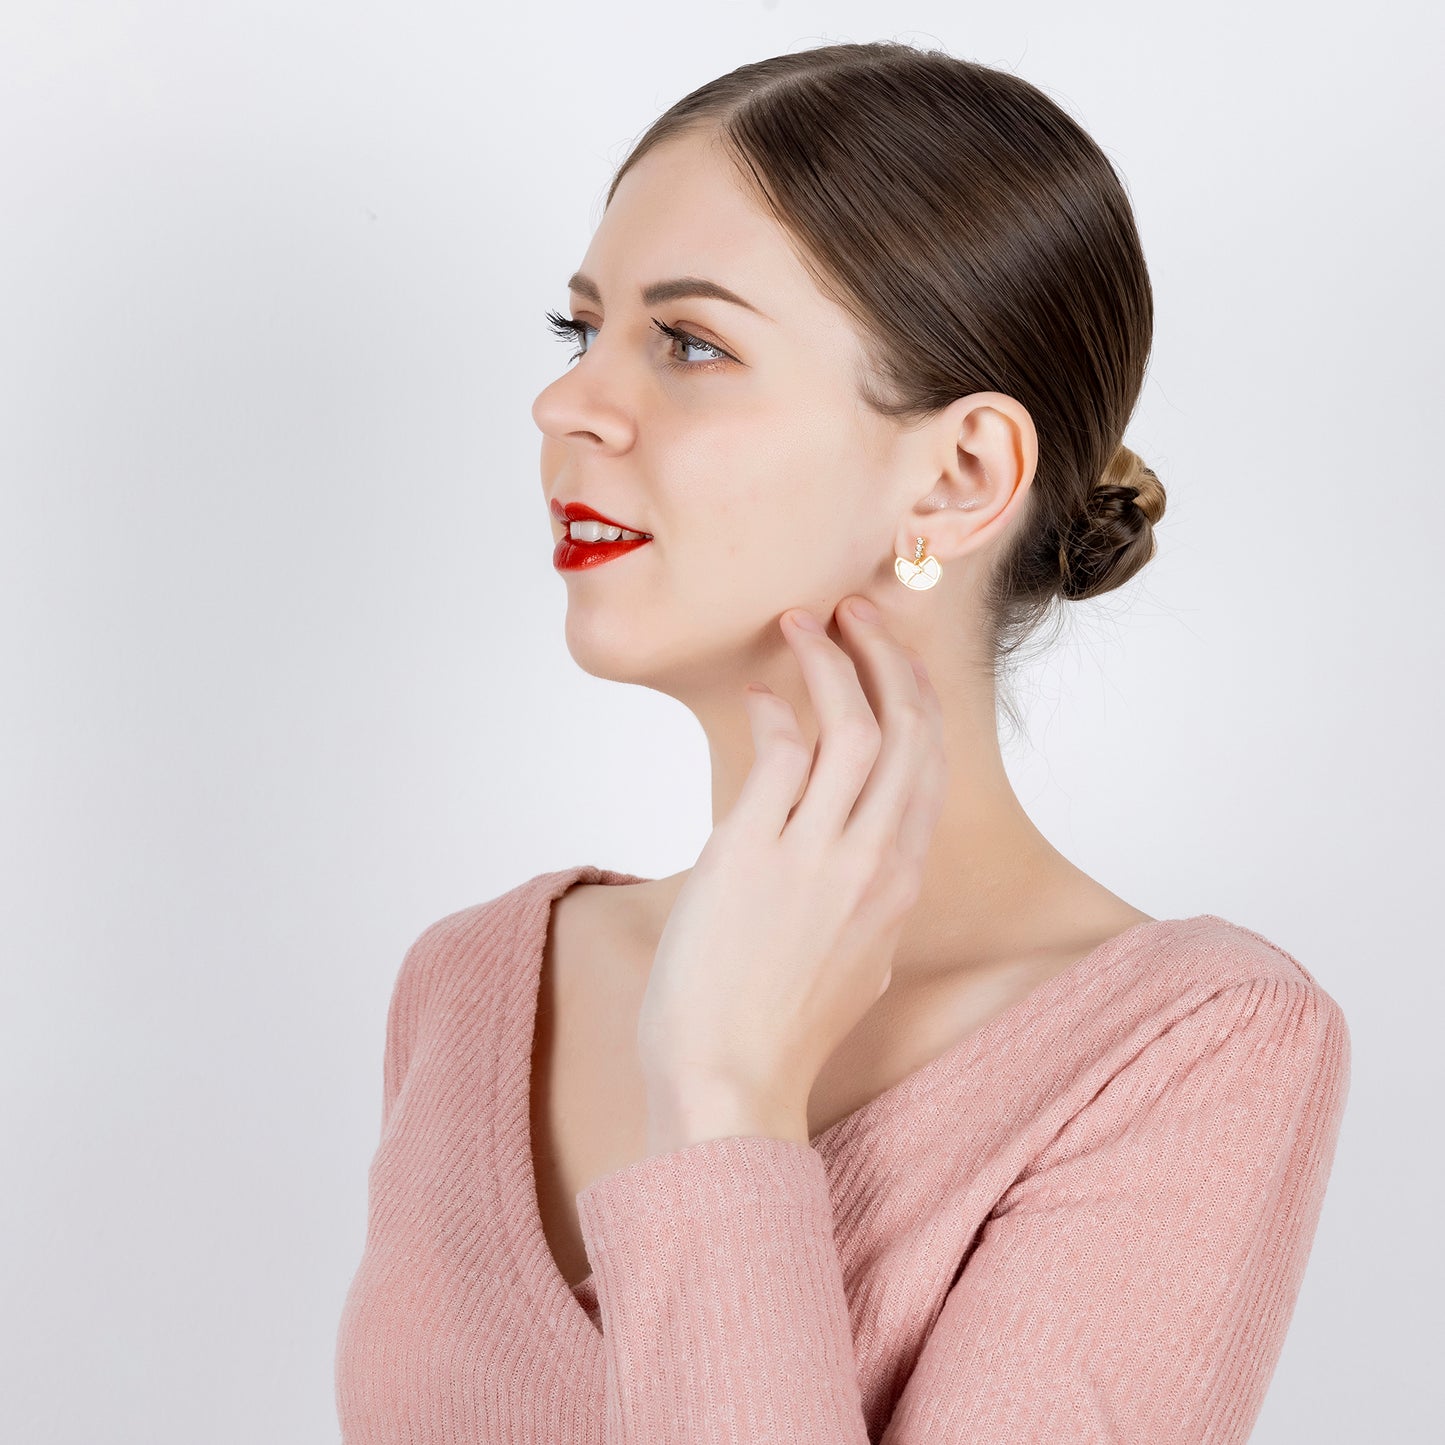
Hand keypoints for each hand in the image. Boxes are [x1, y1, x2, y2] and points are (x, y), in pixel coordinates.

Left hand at [635, 595, 947, 1143]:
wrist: (729, 1084)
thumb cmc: (779, 1030)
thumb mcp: (854, 961)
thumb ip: (865, 900)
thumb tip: (854, 854)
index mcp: (900, 884)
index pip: (929, 765)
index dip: (915, 697)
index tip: (894, 656)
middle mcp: (875, 863)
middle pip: (907, 731)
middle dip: (886, 657)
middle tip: (856, 611)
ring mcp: (819, 857)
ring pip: (852, 729)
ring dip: (830, 661)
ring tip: (802, 623)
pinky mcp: (755, 856)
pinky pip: (780, 758)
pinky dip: (775, 714)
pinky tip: (761, 697)